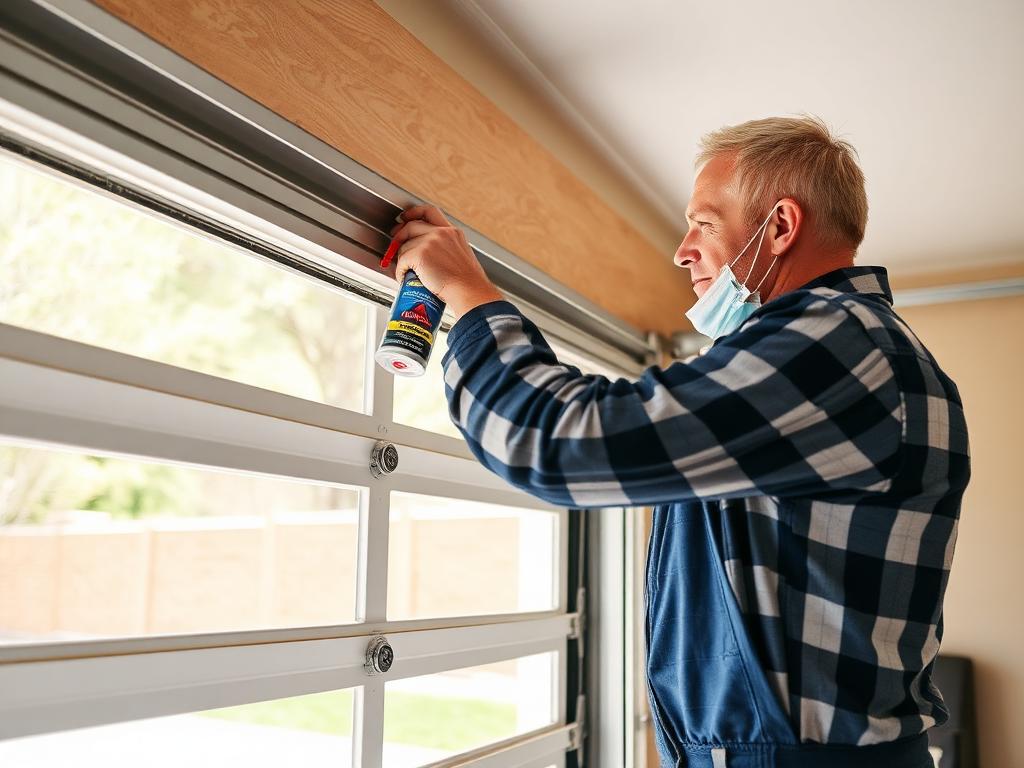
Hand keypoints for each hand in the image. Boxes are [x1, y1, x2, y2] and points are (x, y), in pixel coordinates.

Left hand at [390, 204, 503, 318]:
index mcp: (453, 232)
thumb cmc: (467, 282)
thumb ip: (446, 249)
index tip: (405, 217)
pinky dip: (400, 271)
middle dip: (400, 234)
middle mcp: (441, 233)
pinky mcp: (420, 254)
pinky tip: (405, 278)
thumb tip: (428, 255)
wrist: (469, 291)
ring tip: (408, 271)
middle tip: (395, 243)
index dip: (414, 212)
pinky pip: (402, 261)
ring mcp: (430, 242)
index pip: (430, 212)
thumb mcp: (461, 256)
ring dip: (402, 259)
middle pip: (412, 226)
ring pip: (405, 246)